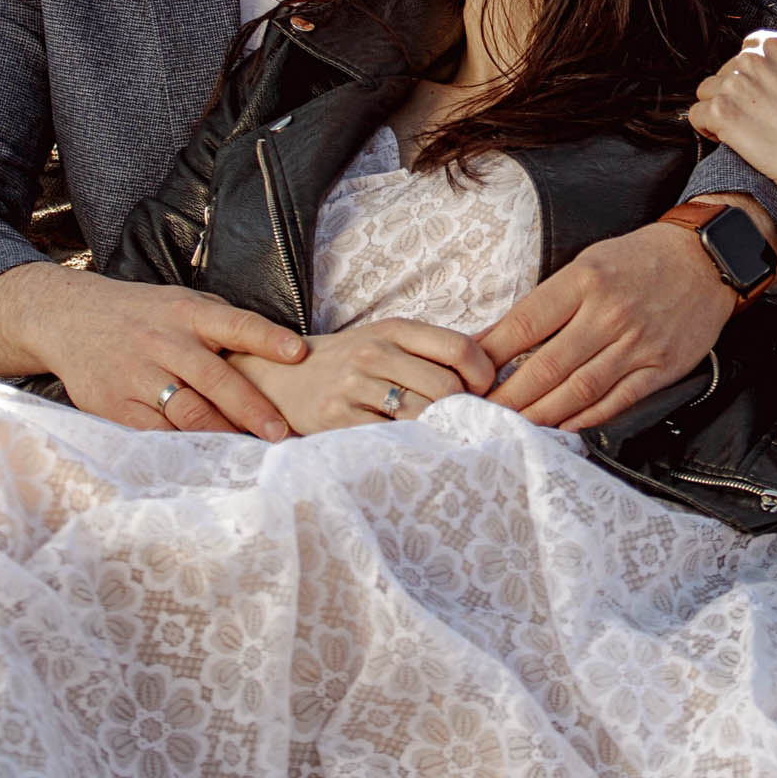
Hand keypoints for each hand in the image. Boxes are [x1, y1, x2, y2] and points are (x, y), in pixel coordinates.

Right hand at [0, 261, 312, 436]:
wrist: (66, 318)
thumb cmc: (142, 315)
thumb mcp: (179, 303)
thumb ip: (221, 323)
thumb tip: (279, 352)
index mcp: (186, 313)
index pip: (234, 323)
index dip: (267, 338)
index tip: (298, 354)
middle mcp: (163, 342)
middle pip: (214, 378)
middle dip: (251, 408)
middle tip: (281, 433)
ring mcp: (137, 375)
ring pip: (187, 413)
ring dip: (223, 435)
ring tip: (252, 453)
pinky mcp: (115, 406)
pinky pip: (156, 434)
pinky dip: (184, 448)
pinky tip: (208, 459)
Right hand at [227, 318, 492, 433]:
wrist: (278, 377)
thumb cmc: (347, 363)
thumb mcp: (387, 339)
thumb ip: (436, 346)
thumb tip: (498, 345)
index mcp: (393, 329)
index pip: (459, 348)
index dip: (483, 375)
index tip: (481, 392)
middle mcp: (373, 353)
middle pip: (446, 387)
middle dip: (462, 409)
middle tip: (460, 421)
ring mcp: (353, 387)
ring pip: (421, 415)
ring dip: (437, 431)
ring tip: (437, 436)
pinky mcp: (336, 420)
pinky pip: (389, 438)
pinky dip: (408, 447)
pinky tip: (409, 448)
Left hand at [476, 216, 743, 430]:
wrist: (706, 259)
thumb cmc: (638, 259)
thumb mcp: (587, 263)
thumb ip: (544, 303)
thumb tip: (490, 338)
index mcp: (585, 280)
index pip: (525, 324)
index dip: (491, 356)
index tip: (467, 375)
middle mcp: (610, 313)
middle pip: (547, 366)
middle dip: (508, 397)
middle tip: (479, 414)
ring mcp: (638, 344)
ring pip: (578, 391)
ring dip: (540, 415)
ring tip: (512, 427)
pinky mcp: (661, 368)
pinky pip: (616, 401)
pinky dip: (584, 418)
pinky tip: (561, 427)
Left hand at [688, 31, 776, 224]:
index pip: (746, 50)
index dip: (752, 77)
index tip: (766, 100)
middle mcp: (753, 58)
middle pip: (724, 72)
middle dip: (735, 96)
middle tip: (758, 122)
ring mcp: (734, 84)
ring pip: (706, 93)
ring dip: (718, 111)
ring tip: (743, 132)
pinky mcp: (722, 112)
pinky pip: (695, 115)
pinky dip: (706, 129)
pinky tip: (729, 141)